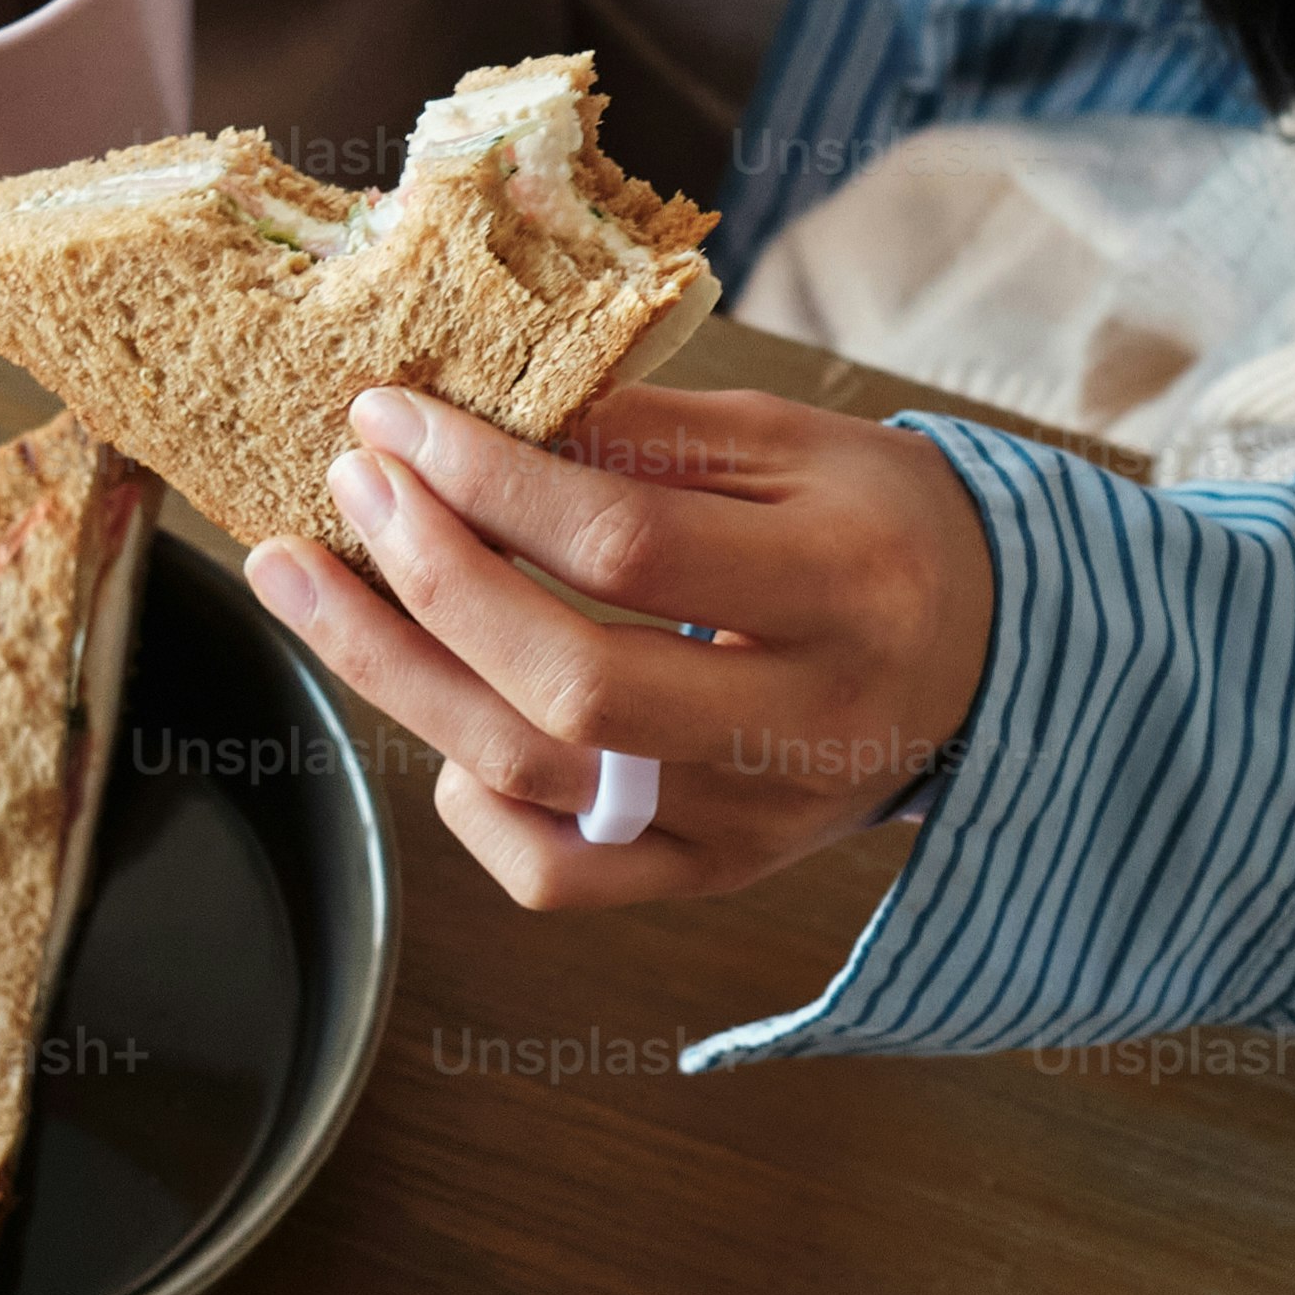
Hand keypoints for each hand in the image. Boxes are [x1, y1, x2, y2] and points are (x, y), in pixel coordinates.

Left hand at [249, 384, 995, 906]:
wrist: (989, 658)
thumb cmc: (880, 526)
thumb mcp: (794, 443)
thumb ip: (646, 433)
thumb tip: (471, 418)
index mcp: (844, 586)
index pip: (630, 547)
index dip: (490, 483)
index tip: (390, 418)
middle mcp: (802, 725)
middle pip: (570, 686)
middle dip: (427, 584)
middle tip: (343, 492)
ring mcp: (752, 822)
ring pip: (537, 782)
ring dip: (395, 675)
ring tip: (305, 581)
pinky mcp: (713, 876)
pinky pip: (554, 875)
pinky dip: (469, 800)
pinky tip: (433, 709)